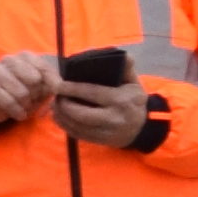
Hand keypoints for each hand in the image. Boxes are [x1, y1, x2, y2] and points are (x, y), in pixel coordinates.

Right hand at [0, 47, 65, 130]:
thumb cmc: (25, 91)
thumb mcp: (42, 86)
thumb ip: (53, 82)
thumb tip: (59, 87)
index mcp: (25, 56)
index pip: (44, 68)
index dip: (51, 83)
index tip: (53, 93)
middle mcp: (10, 59)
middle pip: (33, 80)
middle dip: (37, 94)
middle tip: (33, 99)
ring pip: (21, 92)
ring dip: (27, 104)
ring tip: (26, 106)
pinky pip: (8, 101)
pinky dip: (17, 111)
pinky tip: (20, 114)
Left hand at [47, 77, 161, 148]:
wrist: (143, 128)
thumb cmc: (134, 100)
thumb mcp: (134, 82)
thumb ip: (126, 67)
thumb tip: (122, 55)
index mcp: (121, 100)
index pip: (92, 93)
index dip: (72, 89)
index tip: (58, 85)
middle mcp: (114, 118)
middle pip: (81, 114)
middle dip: (64, 105)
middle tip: (55, 96)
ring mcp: (107, 132)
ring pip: (77, 126)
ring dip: (61, 116)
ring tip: (54, 106)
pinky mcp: (101, 141)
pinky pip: (79, 135)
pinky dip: (66, 127)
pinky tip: (59, 117)